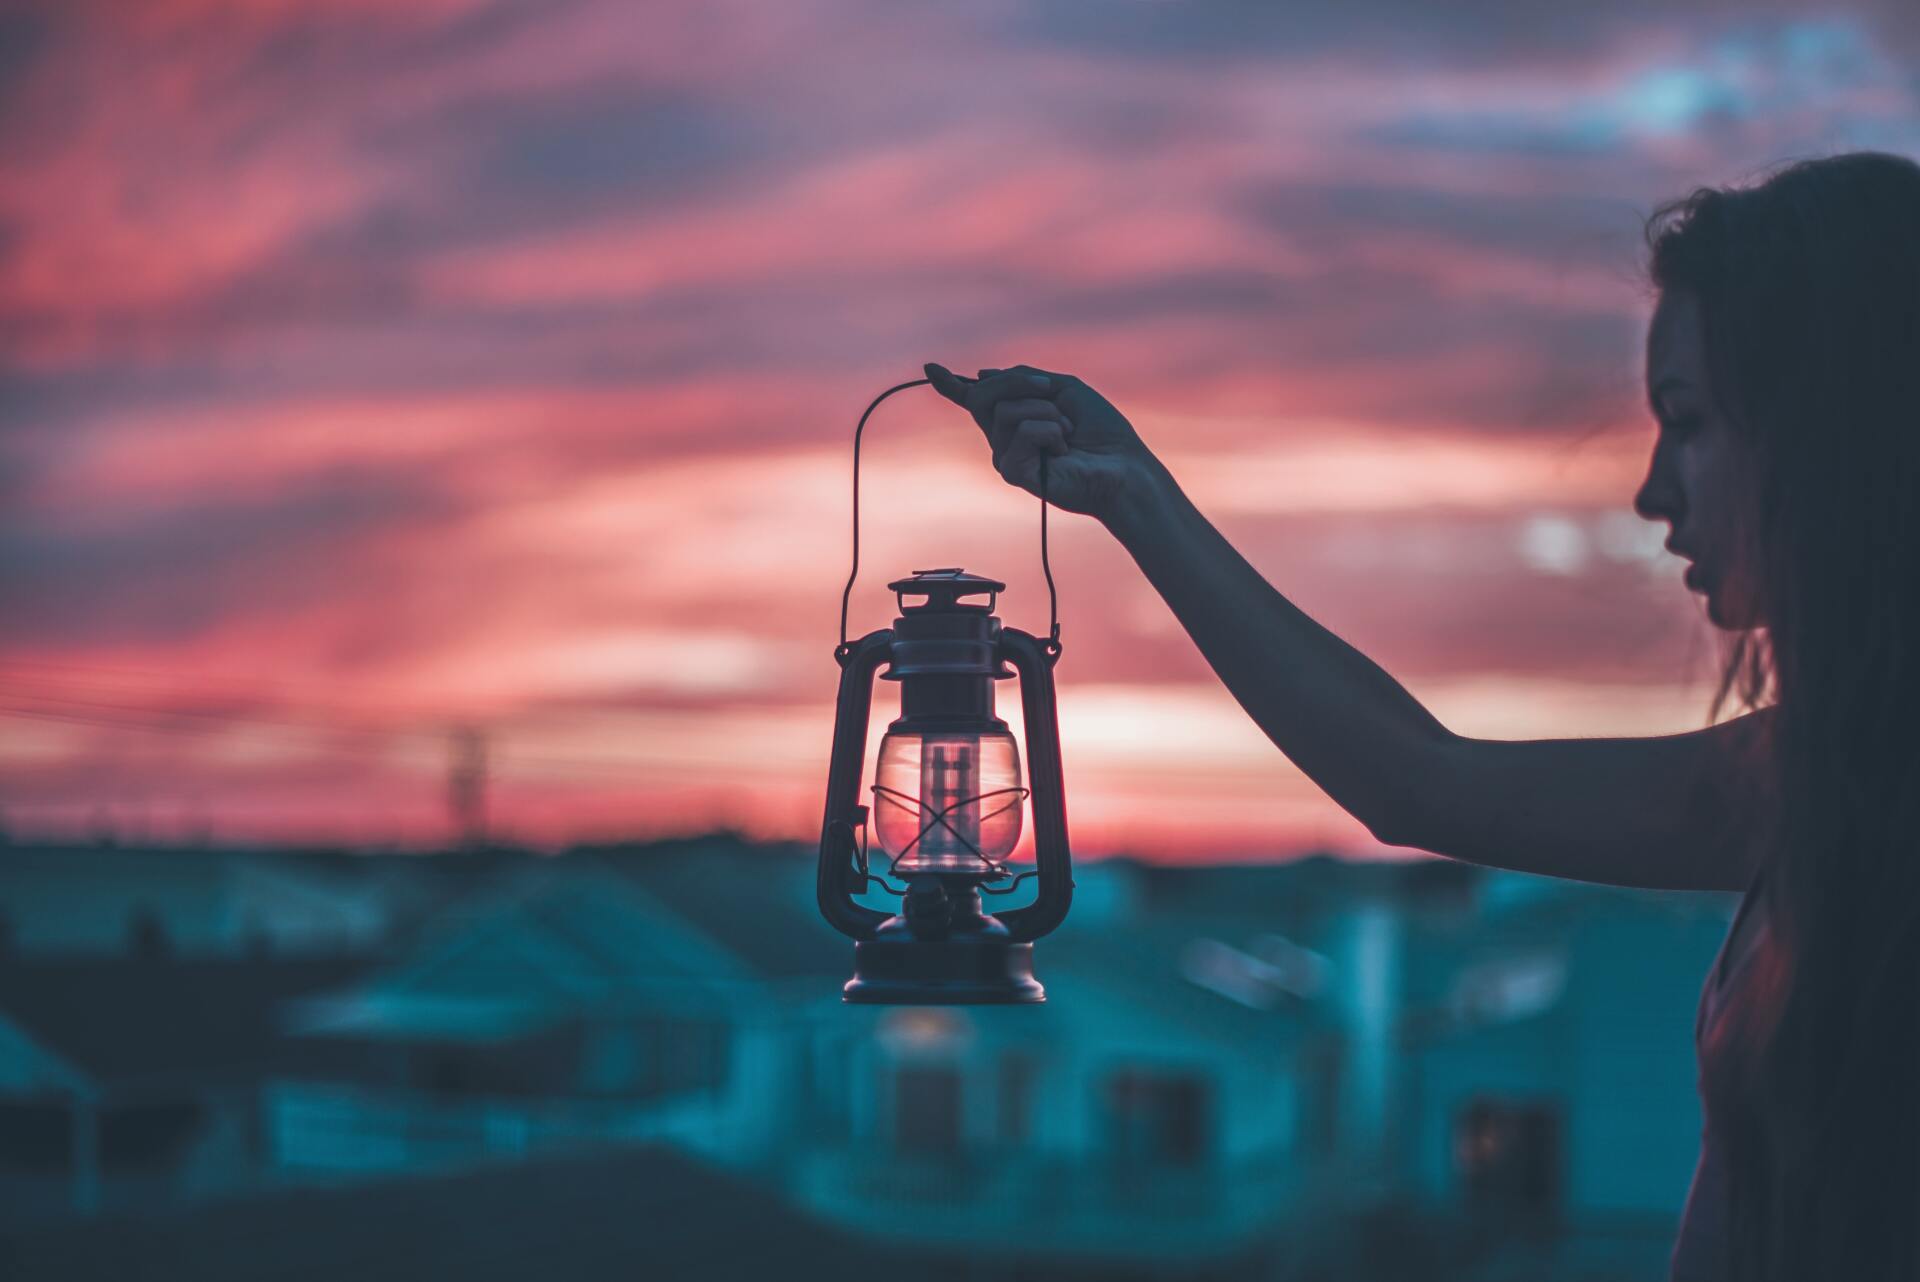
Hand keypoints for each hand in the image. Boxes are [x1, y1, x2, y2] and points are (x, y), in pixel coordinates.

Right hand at [922, 361, 1159, 523]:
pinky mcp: (1015, 473)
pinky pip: (1022, 431)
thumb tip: (981, 376)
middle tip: (1050, 390)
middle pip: (983, 395)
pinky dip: (1050, 431)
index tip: (930, 369)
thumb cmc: (1101, 432)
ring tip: (1068, 432)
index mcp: (1016, 419)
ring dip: (1047, 412)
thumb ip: (1024, 379)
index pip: (975, 401)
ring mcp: (1007, 457)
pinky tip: (1063, 449)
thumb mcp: (1063, 389)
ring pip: (1006, 411)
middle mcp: (1005, 439)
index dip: (951, 385)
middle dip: (1018, 382)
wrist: (1123, 467)